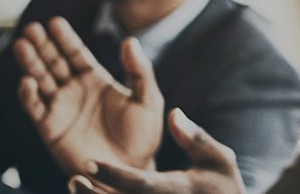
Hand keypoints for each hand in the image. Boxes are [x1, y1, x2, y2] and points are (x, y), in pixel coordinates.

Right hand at [14, 17, 163, 173]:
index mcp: (97, 80)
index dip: (65, 38)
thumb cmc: (143, 136)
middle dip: (43, 45)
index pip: (77, 54)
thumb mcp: (148, 100)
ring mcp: (61, 107)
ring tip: (23, 45)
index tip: (55, 21)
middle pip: (54, 62)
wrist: (131, 170)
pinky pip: (34, 107)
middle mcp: (75, 90)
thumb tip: (130, 41)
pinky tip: (27, 81)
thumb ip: (139, 70)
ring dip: (31, 63)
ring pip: (41, 80)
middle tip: (32, 28)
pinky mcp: (50, 127)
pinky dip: (28, 95)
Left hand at [66, 109, 245, 193]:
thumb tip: (174, 113)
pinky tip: (92, 192)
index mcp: (176, 191)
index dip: (112, 175)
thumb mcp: (220, 160)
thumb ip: (196, 138)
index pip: (139, 185)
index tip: (88, 163)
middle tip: (76, 179)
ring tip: (77, 184)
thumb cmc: (223, 187)